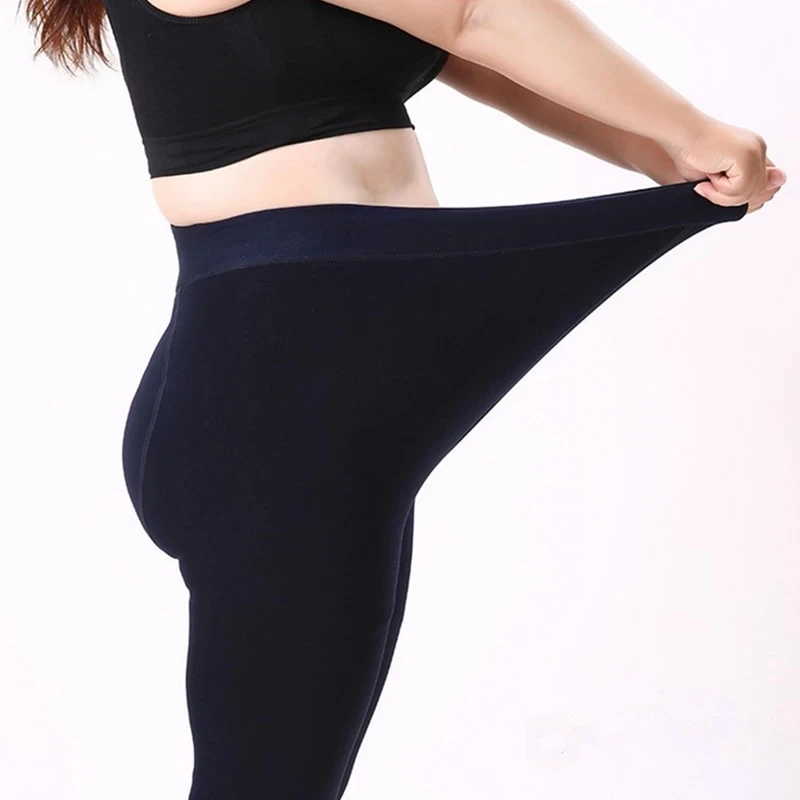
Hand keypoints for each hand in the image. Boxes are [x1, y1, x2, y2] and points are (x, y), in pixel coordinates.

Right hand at [661, 114, 785, 212]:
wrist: (679, 134)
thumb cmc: (690, 153)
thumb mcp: (716, 178)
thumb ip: (736, 188)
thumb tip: (756, 202)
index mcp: (754, 151)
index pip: (762, 187)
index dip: (739, 196)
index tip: (714, 189)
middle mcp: (759, 149)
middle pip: (757, 194)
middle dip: (728, 198)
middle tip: (705, 186)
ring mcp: (755, 151)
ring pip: (748, 194)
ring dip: (721, 195)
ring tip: (705, 182)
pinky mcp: (746, 156)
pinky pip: (739, 189)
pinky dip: (719, 190)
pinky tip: (708, 177)